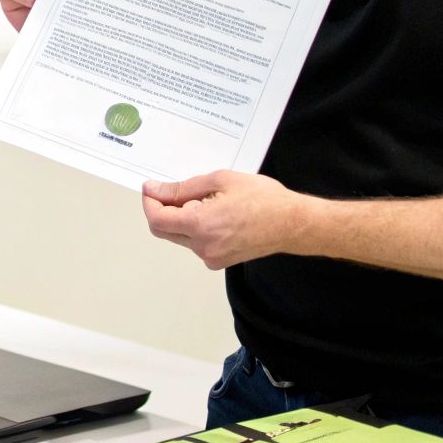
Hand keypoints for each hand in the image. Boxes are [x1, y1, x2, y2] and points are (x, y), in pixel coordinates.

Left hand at [141, 170, 316, 269]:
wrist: (293, 224)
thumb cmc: (264, 199)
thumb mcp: (221, 180)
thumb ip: (183, 188)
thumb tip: (155, 190)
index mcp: (201, 225)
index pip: (157, 219)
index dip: (149, 202)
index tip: (152, 189)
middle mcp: (202, 246)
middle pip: (164, 230)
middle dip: (162, 210)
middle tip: (176, 191)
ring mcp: (210, 257)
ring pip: (179, 237)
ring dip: (181, 218)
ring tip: (207, 200)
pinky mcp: (218, 262)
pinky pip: (195, 244)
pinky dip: (195, 228)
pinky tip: (216, 214)